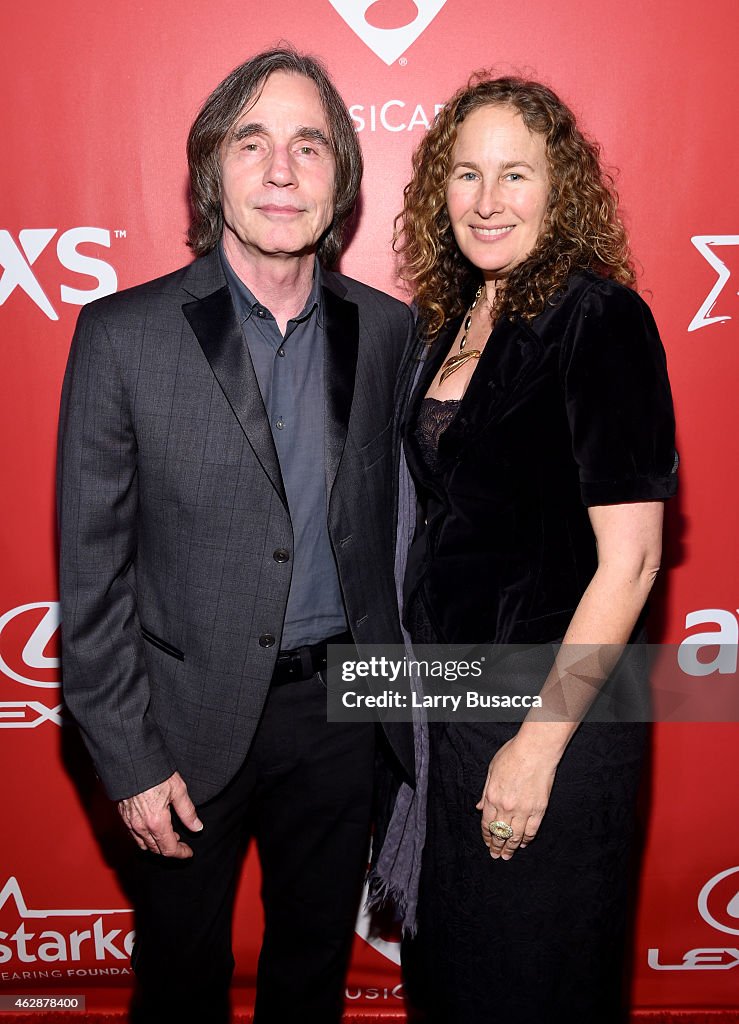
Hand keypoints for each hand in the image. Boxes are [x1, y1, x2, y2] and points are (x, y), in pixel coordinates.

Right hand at [117, 771, 202, 857]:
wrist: (131, 763)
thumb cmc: (155, 773)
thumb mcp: (178, 790)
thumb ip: (188, 812)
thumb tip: (197, 827)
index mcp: (157, 822)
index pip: (169, 849)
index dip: (181, 853)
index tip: (189, 853)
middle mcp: (141, 827)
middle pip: (156, 849)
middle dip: (170, 849)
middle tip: (181, 842)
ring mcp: (130, 823)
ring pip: (144, 844)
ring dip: (157, 844)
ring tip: (168, 834)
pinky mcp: (123, 817)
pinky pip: (134, 836)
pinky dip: (144, 838)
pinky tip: (152, 828)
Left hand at [475, 737, 556, 860]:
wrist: (535, 750)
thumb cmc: (513, 755)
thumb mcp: (491, 771)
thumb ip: (485, 792)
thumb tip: (479, 808)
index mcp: (492, 796)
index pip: (487, 823)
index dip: (486, 835)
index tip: (487, 842)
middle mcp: (506, 806)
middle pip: (500, 833)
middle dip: (496, 846)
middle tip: (496, 855)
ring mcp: (523, 809)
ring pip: (515, 836)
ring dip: (510, 848)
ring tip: (508, 855)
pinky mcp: (539, 809)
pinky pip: (532, 830)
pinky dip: (527, 839)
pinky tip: (523, 843)